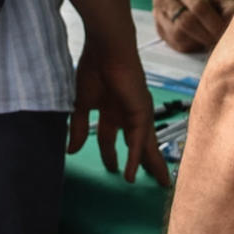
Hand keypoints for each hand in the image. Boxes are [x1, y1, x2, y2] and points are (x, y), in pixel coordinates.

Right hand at [71, 31, 167, 182]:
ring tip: (162, 183)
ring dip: (153, 165)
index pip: (114, 139)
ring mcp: (137, 114)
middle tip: (153, 181)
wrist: (105, 50)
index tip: (112, 169)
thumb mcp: (82, 105)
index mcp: (113, 111)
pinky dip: (136, 159)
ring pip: (147, 145)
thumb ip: (80, 128)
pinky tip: (133, 174)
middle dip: (146, 163)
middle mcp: (128, 114)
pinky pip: (138, 142)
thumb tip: (71, 151)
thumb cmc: (93, 70)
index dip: (112, 155)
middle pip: (139, 144)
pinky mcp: (141, 113)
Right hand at [153, 0, 233, 56]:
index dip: (214, 23)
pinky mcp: (159, 30)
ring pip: (178, 36)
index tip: (225, 32)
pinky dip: (191, 46)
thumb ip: (227, 10)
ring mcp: (157, 14)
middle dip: (205, 35)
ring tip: (210, 39)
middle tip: (219, 41)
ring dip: (198, 41)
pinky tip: (200, 41)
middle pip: (185, 22)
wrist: (193, 0)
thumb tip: (228, 28)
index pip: (198, 6)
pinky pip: (175, 45)